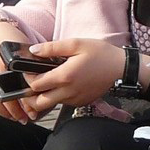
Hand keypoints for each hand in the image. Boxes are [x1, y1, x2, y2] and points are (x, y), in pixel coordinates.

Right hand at [0, 20, 36, 123]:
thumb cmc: (14, 40)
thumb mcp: (28, 51)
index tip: (34, 113)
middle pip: (3, 97)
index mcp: (8, 62)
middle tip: (25, 119)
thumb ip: (36, 66)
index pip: (18, 89)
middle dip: (15, 112)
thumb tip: (48, 85)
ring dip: (2, 112)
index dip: (26, 103)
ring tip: (14, 118)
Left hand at [19, 39, 133, 113]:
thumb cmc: (100, 54)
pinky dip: (58, 97)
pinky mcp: (81, 102)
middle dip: (30, 96)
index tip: (29, 70)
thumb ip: (52, 48)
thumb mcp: (76, 44)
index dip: (28, 78)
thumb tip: (33, 50)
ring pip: (50, 105)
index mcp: (64, 76)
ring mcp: (75, 99)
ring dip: (44, 97)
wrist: (121, 69)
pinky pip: (63, 103)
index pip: (35, 85)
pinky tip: (63, 85)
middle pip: (39, 103)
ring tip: (47, 83)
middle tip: (33, 83)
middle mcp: (68, 92)